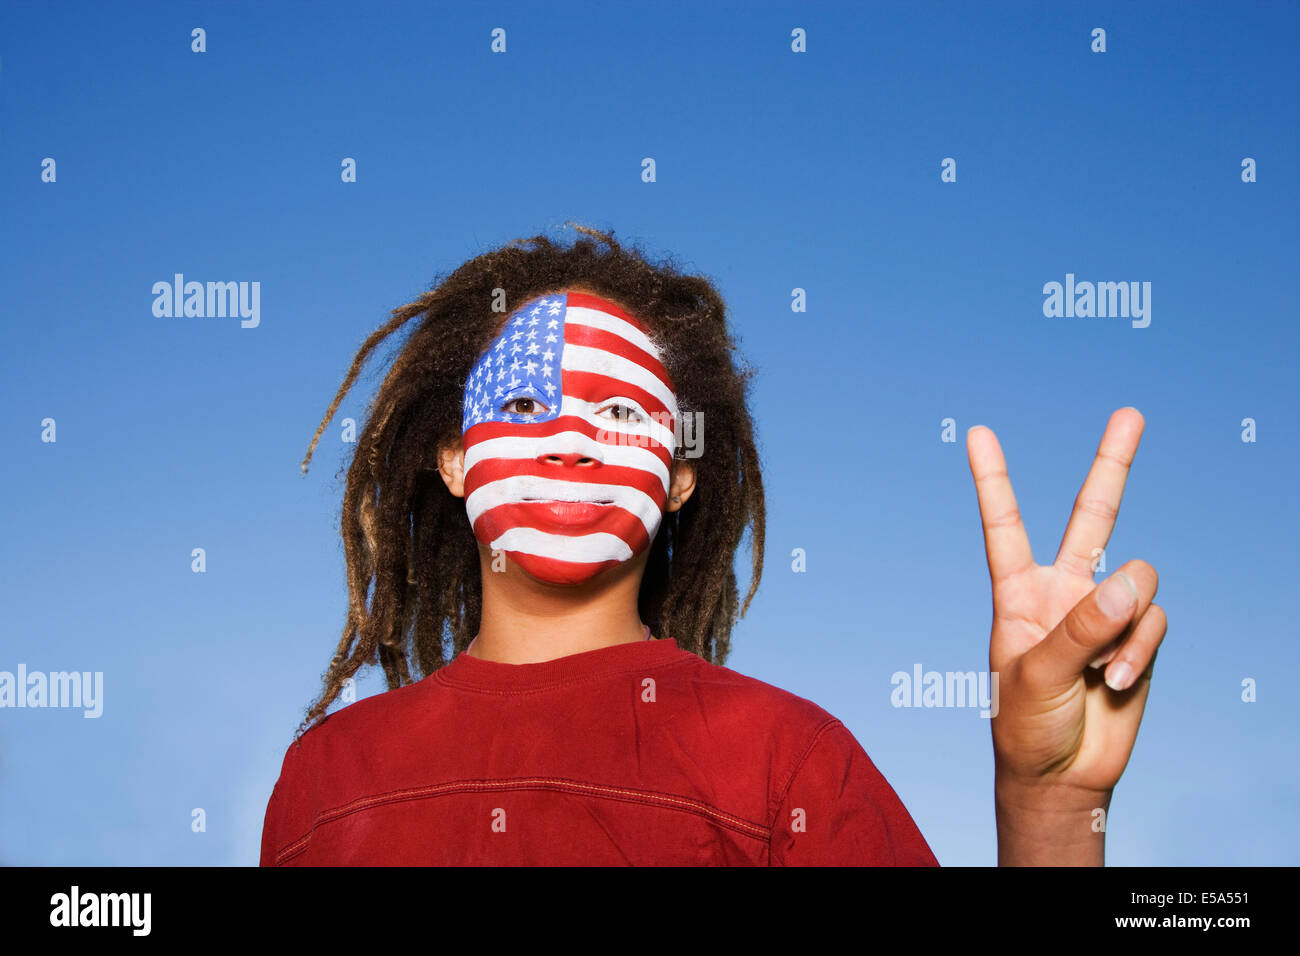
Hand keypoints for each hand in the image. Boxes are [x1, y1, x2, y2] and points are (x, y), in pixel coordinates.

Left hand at [966, 408, 1165, 809]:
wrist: (1062, 774)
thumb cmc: (1026, 724)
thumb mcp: (1034, 675)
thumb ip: (1080, 628)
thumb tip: (1132, 582)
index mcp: (1018, 593)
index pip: (1004, 526)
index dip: (992, 479)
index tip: (976, 433)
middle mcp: (1063, 592)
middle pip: (1093, 517)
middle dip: (1113, 465)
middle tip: (1131, 413)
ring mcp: (1104, 612)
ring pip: (1138, 580)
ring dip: (1124, 627)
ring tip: (1096, 670)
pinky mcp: (1139, 637)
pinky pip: (1155, 621)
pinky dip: (1138, 652)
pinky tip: (1114, 682)